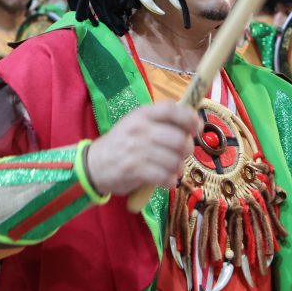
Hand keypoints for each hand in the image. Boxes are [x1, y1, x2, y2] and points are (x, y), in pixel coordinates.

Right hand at [87, 102, 201, 194]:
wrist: (94, 164)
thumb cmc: (123, 143)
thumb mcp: (137, 124)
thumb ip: (161, 122)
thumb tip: (192, 125)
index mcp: (142, 114)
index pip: (171, 110)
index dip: (189, 118)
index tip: (197, 128)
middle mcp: (140, 129)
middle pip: (178, 138)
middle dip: (187, 149)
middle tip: (183, 154)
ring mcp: (137, 149)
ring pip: (174, 160)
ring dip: (179, 168)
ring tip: (173, 170)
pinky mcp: (135, 169)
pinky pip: (164, 176)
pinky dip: (170, 181)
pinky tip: (166, 180)